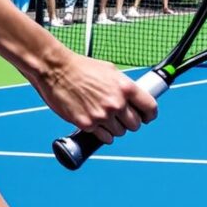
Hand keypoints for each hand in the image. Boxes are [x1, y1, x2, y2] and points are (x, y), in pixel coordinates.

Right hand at [32, 54, 157, 143]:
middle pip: (135, 125)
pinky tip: (98, 125)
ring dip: (115, 128)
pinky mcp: (87, 124)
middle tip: (121, 117)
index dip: (150, 115)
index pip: (150, 108)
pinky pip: (104, 138)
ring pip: (119, 133)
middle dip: (130, 122)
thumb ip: (123, 86)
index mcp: (125, 87)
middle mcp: (116, 103)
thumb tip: (134, 99)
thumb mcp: (110, 71)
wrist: (56, 70)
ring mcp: (102, 115)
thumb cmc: (82, 68)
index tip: (147, 117)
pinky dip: (103, 134)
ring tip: (106, 118)